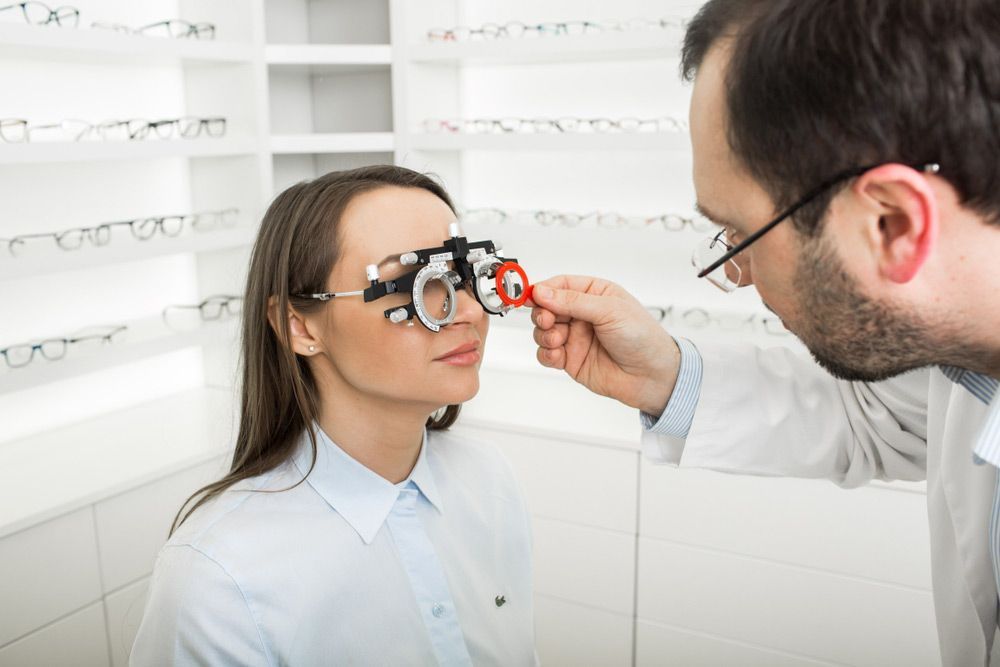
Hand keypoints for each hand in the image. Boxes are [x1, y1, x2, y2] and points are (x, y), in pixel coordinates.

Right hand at [529, 275, 680, 416]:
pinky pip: (547, 354)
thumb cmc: (642, 337)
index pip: (559, 285)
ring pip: (543, 331)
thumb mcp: (609, 310)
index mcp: (594, 294)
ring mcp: (575, 337)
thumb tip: (542, 291)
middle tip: (547, 320)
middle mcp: (582, 314)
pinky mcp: (571, 359)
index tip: (530, 295)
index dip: (542, 290)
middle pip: (546, 308)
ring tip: (558, 340)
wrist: (652, 376)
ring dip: (544, 334)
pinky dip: (546, 354)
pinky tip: (557, 355)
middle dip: (541, 314)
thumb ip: (572, 302)